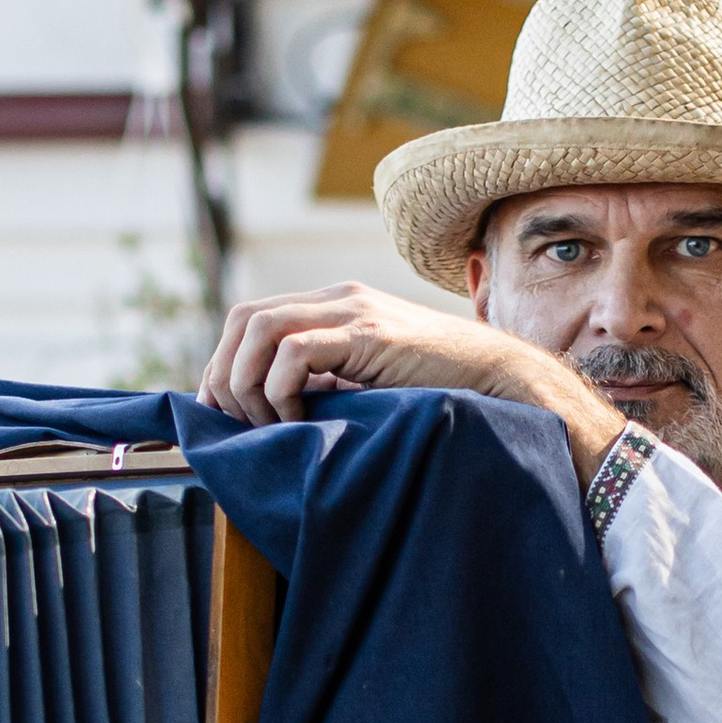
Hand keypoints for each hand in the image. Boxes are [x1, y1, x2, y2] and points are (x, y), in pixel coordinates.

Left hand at [201, 282, 526, 423]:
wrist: (497, 379)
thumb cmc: (435, 392)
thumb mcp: (365, 382)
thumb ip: (324, 383)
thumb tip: (270, 416)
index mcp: (331, 306)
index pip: (249, 318)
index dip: (224, 363)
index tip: (224, 412)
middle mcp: (336, 299)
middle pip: (244, 318)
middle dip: (226, 374)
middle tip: (236, 423)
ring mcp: (353, 312)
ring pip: (260, 330)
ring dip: (248, 383)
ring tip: (268, 423)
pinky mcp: (370, 335)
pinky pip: (296, 352)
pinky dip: (282, 390)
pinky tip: (302, 418)